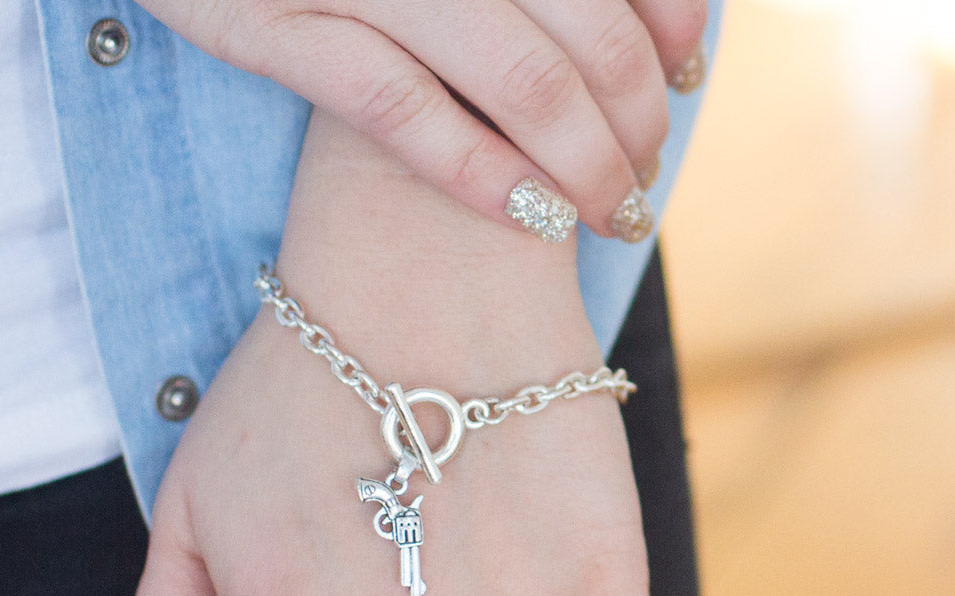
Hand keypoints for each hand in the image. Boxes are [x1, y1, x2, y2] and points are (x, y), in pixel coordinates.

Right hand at [135, 0, 707, 238]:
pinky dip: (474, 166)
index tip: (686, 73)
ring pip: (510, 74)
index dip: (666, 16)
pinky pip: (395, 105)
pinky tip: (528, 216)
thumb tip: (636, 14)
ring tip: (611, 214)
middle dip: (634, 117)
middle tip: (643, 176)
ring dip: (580, 163)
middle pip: (578, 30)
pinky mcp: (268, 23)